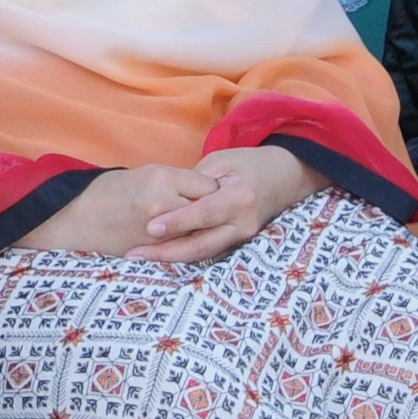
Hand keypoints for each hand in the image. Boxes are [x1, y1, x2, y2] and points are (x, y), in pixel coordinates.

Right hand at [15, 165, 219, 259]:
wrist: (78, 222)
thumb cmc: (110, 192)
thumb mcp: (145, 174)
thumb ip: (178, 181)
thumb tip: (208, 190)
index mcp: (162, 179)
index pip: (209, 186)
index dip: (213, 190)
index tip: (213, 192)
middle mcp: (164, 206)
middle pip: (209, 211)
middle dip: (215, 213)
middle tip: (218, 210)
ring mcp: (161, 233)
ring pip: (201, 234)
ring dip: (207, 231)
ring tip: (205, 227)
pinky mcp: (155, 253)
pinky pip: (187, 250)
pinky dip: (192, 246)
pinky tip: (189, 242)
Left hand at [127, 144, 318, 265]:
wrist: (284, 177)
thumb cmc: (247, 164)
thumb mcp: (220, 161)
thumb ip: (194, 183)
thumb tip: (166, 202)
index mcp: (239, 198)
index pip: (203, 214)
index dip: (176, 222)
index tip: (150, 228)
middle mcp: (243, 223)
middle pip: (200, 245)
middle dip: (165, 252)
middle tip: (134, 253)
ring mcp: (242, 237)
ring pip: (202, 254)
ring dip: (169, 257)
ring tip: (138, 256)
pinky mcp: (237, 243)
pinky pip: (207, 252)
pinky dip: (181, 254)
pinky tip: (157, 255)